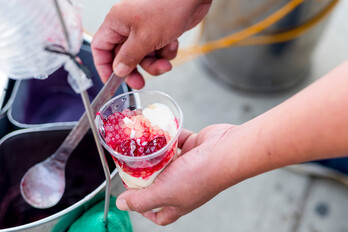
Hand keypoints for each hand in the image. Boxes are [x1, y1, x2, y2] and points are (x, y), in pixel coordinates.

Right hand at [91, 0, 218, 87]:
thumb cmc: (168, 6)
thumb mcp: (145, 38)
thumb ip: (129, 57)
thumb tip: (118, 70)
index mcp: (116, 22)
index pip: (100, 47)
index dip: (104, 66)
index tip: (112, 81)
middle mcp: (128, 25)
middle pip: (123, 56)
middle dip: (134, 70)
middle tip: (140, 83)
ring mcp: (144, 29)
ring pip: (143, 56)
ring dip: (154, 63)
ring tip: (165, 63)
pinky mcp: (159, 32)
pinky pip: (157, 51)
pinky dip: (165, 53)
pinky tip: (172, 45)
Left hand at [115, 124, 234, 224]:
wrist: (225, 151)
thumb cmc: (199, 176)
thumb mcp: (164, 192)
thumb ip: (142, 200)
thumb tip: (122, 205)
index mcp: (178, 202)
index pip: (159, 214)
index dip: (145, 210)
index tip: (133, 198)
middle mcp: (184, 185)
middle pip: (160, 185)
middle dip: (147, 177)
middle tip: (132, 166)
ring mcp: (190, 166)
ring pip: (168, 161)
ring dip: (157, 154)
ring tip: (143, 147)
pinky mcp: (195, 147)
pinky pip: (178, 142)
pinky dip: (170, 138)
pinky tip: (160, 132)